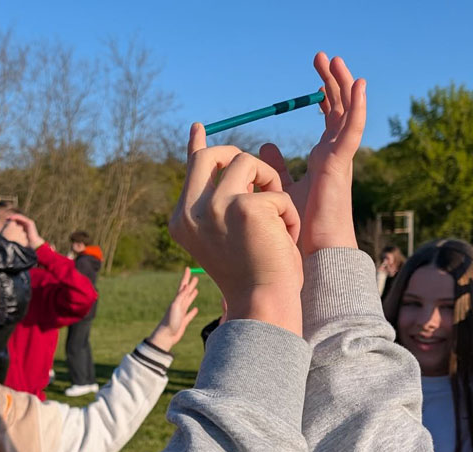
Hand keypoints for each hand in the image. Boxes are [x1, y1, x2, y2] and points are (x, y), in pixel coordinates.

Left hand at [4, 213, 44, 248]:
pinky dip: (16, 217)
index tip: (4, 223)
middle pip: (17, 219)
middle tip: (6, 220)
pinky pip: (22, 218)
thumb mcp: (17, 239)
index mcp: (23, 228)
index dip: (10, 222)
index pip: (16, 223)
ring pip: (19, 218)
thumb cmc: (26, 244)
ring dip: (13, 217)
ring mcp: (28, 223)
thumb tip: (4, 237)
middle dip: (11, 219)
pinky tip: (12, 218)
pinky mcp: (30, 222)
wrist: (34, 244)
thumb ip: (13, 237)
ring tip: (8, 218)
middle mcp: (26, 225)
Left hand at [148, 267, 200, 350]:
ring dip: (192, 295)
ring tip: (196, 290)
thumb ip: (180, 297)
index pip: (182, 286)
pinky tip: (196, 309)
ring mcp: (181, 313)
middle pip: (186, 292)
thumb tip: (186, 285)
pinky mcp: (183, 322)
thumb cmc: (169, 322)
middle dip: (191, 284)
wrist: (166, 336)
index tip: (188, 268)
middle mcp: (179, 305)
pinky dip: (193, 311)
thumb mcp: (175, 307)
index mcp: (177, 300)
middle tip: (196, 277)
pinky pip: (190, 314)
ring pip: (188, 302)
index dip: (186, 277)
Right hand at [171, 126, 302, 334]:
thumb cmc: (251, 274)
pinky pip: (276, 192)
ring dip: (272, 186)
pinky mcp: (245, 207)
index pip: (191, 169)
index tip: (198, 127)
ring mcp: (216, 207)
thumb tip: (224, 166)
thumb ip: (218, 201)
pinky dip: (289, 215)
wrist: (263, 304)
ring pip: (248, 162)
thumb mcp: (227, 235)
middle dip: (243, 159)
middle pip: (214, 155)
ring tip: (279, 221)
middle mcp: (192, 211)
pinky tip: (284, 240)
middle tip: (264, 181)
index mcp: (183, 220)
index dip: (197, 146)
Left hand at [259, 52, 366, 257]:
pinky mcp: (340, 164)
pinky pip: (352, 129)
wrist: (312, 255)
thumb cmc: (300, 230)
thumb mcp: (282, 189)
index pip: (329, 121)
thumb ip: (276, 167)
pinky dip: (356, 106)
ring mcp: (340, 159)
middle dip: (332, 83)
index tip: (316, 80)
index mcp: (325, 160)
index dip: (325, 98)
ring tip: (333, 59)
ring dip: (342, 84)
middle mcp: (335, 156)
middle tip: (322, 57)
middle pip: (339, 110)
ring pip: (347, 113)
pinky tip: (358, 84)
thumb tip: (264, 146)